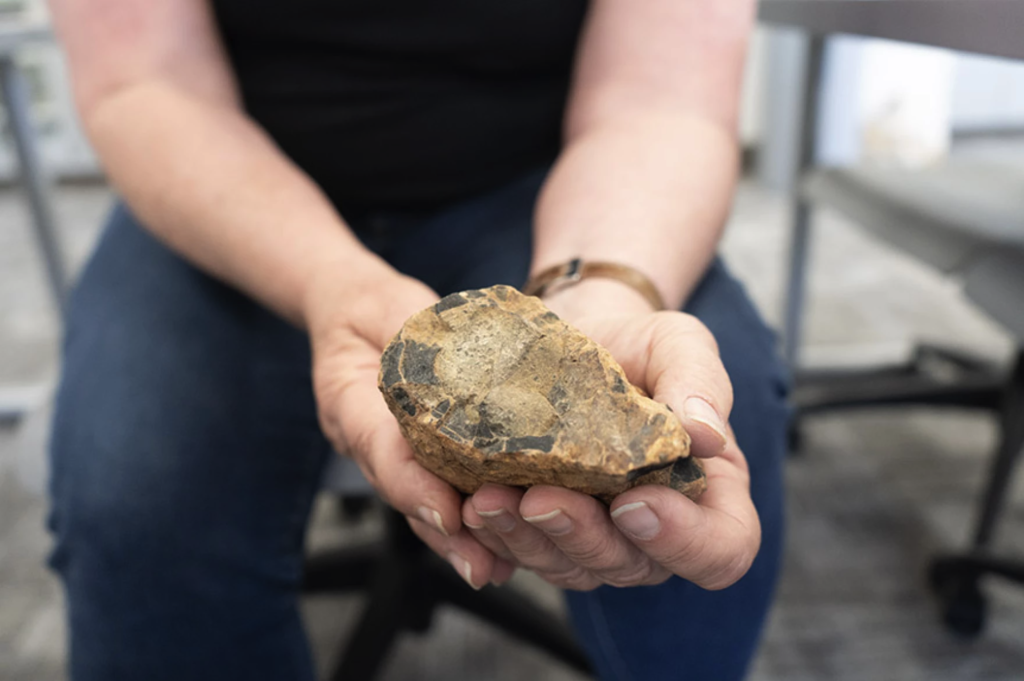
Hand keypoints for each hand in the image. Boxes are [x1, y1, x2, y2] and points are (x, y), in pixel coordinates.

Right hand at [304, 264, 514, 588]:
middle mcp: (367, 437)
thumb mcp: (389, 308)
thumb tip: (471, 358)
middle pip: (405, 495)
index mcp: (349, 399)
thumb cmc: (374, 308)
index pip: (382, 449)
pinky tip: (503, 552)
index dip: (416, 486)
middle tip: (483, 564)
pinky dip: (468, 524)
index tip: (452, 516)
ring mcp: (388, 452)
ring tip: (496, 570)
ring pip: (421, 506)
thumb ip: (415, 329)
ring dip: (459, 541)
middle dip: (445, 535)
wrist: (353, 311)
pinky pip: (438, 494)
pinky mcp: (417, 455)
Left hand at [462, 279, 760, 590]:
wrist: (575, 334)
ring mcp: (597, 537)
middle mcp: (654, 530)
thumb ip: (700, 382)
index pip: (722, 548)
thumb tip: (705, 435)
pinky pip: (522, 555)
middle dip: (580, 537)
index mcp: (707, 492)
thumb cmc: (637, 344)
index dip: (685, 543)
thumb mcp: (678, 343)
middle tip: (537, 497)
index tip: (635, 502)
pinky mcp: (544, 532)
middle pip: (633, 567)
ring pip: (570, 569)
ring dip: (526, 541)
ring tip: (486, 499)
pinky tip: (466, 511)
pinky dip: (492, 540)